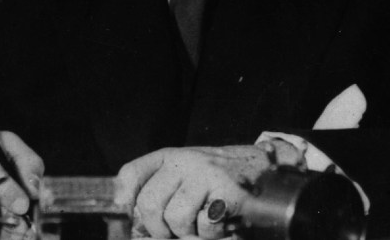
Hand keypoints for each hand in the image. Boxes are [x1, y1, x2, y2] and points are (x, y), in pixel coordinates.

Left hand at [115, 142, 301, 238]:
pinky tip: (222, 223)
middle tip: (175, 232)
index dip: (123, 199)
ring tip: (202, 225)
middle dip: (159, 229)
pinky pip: (205, 225)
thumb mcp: (187, 176)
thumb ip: (162, 193)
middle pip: (148, 203)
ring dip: (186, 233)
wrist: (266, 169)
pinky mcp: (229, 192)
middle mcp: (185, 160)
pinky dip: (211, 234)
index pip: (131, 173)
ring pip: (175, 217)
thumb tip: (133, 227)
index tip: (126, 218)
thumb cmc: (221, 180)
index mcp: (170, 156)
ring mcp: (207, 174)